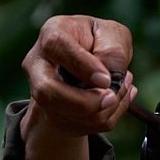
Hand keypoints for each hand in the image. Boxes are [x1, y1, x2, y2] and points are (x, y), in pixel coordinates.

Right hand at [18, 15, 137, 159]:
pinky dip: (106, 117)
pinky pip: (82, 126)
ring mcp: (42, 92)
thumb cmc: (100, 42)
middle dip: (84, 102)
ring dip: (102, 111)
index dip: (82, 66)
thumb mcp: (114, 35)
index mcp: (53, 33)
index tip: (106, 79)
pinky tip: (116, 101)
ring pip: (64, 115)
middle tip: (111, 97)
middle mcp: (38, 64)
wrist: (89, 64)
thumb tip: (108, 80)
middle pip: (46, 92)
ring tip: (120, 93)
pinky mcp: (53, 114)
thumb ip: (114, 51)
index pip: (57, 48)